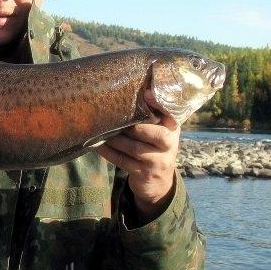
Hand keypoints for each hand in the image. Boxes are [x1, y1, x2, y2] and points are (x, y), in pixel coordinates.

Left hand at [95, 89, 179, 219]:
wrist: (158, 181)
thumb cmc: (154, 146)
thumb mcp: (159, 128)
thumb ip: (152, 111)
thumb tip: (139, 88)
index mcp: (173, 128)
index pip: (170, 114)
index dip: (159, 104)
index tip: (146, 94)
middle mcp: (170, 144)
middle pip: (152, 133)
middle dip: (130, 125)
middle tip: (110, 115)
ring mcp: (158, 161)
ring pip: (134, 147)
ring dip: (115, 138)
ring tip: (100, 129)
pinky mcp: (144, 173)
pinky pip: (122, 160)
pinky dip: (108, 152)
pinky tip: (97, 145)